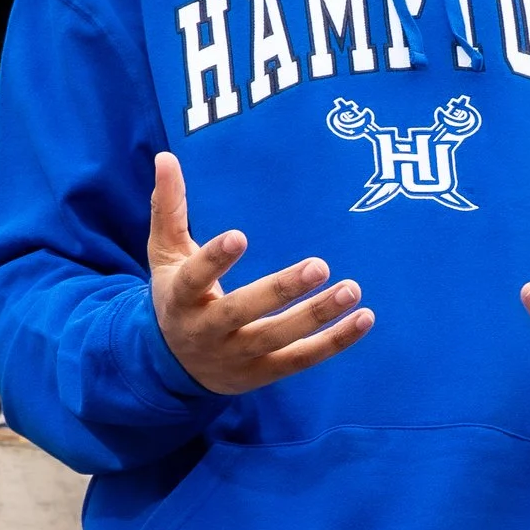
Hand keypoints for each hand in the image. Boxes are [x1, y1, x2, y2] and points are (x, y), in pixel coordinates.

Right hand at [149, 152, 372, 393]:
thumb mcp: (165, 255)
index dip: (215, 259)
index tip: (239, 235)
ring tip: (351, 289)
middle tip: (319, 265)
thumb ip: (168, 208)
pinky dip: (335, 342)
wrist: (174, 367)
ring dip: (317, 315)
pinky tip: (364, 318)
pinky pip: (302, 360)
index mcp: (180, 298)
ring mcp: (236, 356)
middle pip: (243, 312)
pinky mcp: (263, 373)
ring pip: (279, 339)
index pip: (196, 278)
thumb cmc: (176, 296)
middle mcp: (207, 331)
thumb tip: (166, 157)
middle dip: (281, 290)